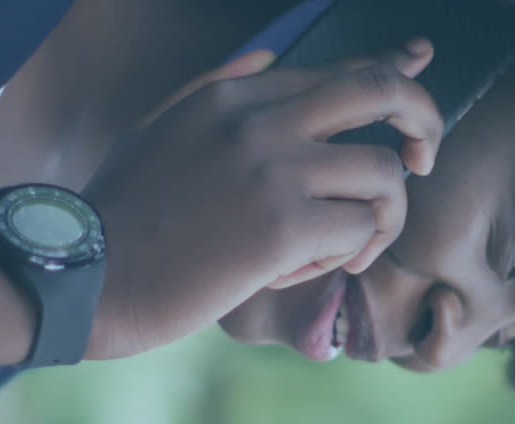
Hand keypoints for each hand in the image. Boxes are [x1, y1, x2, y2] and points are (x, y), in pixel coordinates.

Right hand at [82, 39, 442, 359]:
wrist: (88, 276)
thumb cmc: (127, 212)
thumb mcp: (163, 128)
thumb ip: (219, 87)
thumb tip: (272, 56)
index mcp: (236, 95)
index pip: (339, 69)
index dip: (392, 67)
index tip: (422, 62)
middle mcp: (263, 120)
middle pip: (382, 92)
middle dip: (425, 121)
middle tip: (424, 160)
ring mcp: (276, 169)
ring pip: (385, 174)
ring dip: (380, 217)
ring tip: (340, 246)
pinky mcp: (285, 225)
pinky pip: (360, 229)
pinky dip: (346, 255)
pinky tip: (300, 270)